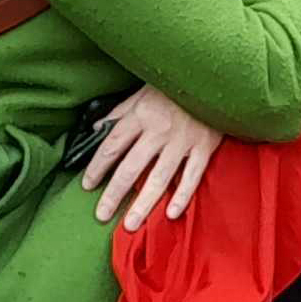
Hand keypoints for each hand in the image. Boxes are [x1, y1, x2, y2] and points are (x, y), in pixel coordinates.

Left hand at [80, 84, 222, 230]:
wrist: (213, 76)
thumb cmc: (174, 85)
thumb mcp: (142, 91)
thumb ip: (120, 112)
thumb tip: (98, 129)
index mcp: (141, 115)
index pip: (112, 145)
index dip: (97, 167)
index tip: (87, 184)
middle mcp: (158, 130)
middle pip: (131, 167)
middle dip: (114, 193)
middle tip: (101, 214)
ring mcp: (182, 140)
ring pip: (159, 177)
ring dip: (143, 203)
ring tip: (131, 224)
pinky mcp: (203, 147)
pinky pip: (192, 175)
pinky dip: (182, 195)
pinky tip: (170, 213)